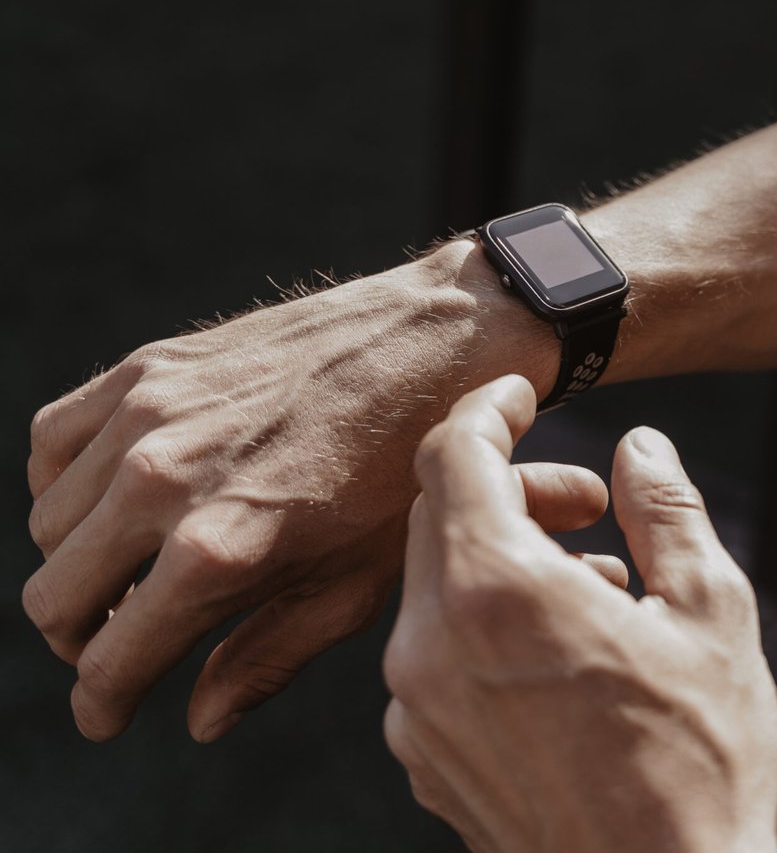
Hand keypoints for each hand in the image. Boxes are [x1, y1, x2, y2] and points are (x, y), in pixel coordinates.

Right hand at [23, 243, 558, 740]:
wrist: (437, 347)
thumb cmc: (409, 473)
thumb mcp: (356, 585)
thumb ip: (269, 657)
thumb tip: (201, 720)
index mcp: (217, 553)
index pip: (107, 664)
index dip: (103, 703)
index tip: (109, 713)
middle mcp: (162, 485)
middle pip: (53, 601)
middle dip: (81, 639)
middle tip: (124, 640)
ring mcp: (146, 418)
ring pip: (48, 525)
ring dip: (78, 561)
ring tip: (136, 568)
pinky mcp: (146, 367)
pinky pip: (52, 441)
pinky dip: (67, 481)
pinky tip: (118, 496)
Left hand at [382, 376, 776, 852]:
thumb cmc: (700, 764)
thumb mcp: (710, 614)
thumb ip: (666, 511)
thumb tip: (642, 445)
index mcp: (496, 593)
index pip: (454, 454)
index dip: (490, 408)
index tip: (525, 392)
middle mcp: (429, 647)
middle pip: (439, 517)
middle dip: (510, 488)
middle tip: (592, 506)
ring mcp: (416, 713)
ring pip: (438, 588)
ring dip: (506, 561)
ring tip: (601, 593)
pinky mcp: (425, 760)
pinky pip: (437, 657)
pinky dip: (488, 628)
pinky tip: (568, 661)